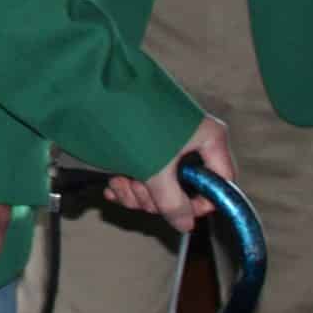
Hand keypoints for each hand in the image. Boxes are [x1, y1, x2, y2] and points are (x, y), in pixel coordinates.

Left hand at [104, 115, 233, 232]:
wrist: (91, 90)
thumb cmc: (132, 119)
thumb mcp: (156, 168)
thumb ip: (173, 202)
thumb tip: (185, 223)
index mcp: (208, 138)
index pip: (221, 182)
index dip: (202, 203)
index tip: (182, 212)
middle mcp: (190, 138)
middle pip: (185, 186)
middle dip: (157, 197)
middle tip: (139, 192)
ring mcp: (166, 140)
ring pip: (161, 182)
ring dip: (137, 192)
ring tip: (121, 183)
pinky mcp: (143, 142)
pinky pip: (144, 172)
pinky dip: (128, 182)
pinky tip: (114, 183)